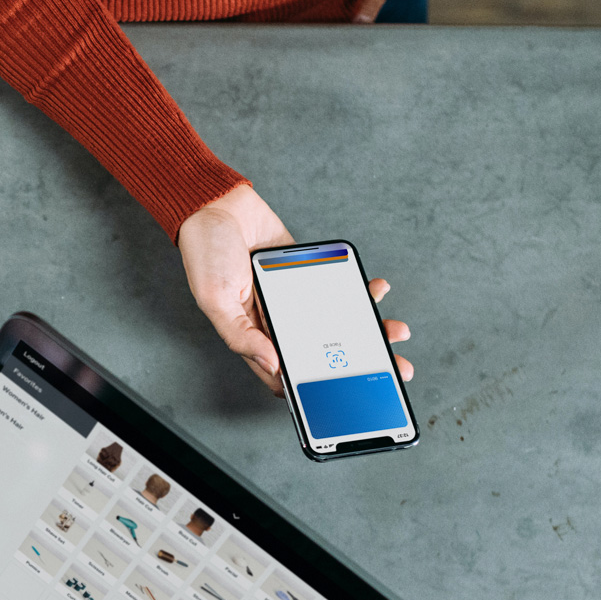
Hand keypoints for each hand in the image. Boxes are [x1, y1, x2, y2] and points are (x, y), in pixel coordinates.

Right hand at [177, 185, 412, 395]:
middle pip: (322, 352)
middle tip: (391, 368)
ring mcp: (295, 300)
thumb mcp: (216, 299)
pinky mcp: (308, 276)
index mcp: (253, 336)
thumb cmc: (205, 253)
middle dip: (357, 362)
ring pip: (337, 323)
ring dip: (367, 328)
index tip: (345, 394)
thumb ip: (241, 335)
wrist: (219, 206)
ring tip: (395, 331)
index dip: (314, 389)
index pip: (287, 373)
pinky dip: (360, 290)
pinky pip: (339, 288)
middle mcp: (277, 323)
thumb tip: (272, 365)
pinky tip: (377, 290)